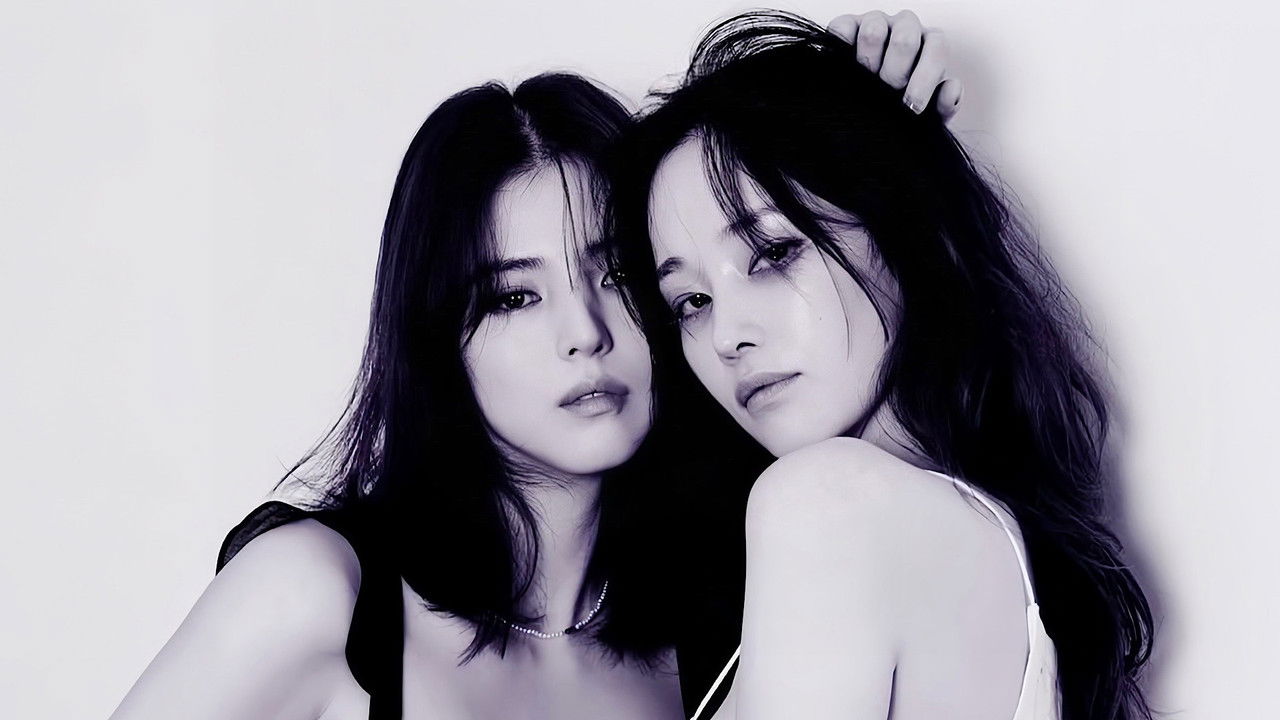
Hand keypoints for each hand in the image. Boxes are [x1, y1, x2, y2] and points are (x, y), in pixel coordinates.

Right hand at [827, 10, 961, 120]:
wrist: (862, 113)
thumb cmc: (898, 108)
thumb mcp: (924, 117)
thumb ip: (944, 107)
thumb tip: (952, 87)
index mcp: (929, 45)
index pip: (936, 48)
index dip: (925, 79)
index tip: (912, 108)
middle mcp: (905, 29)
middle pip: (905, 39)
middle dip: (895, 74)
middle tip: (886, 93)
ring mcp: (875, 24)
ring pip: (874, 31)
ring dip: (868, 62)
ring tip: (864, 81)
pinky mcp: (847, 26)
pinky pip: (843, 28)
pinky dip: (843, 48)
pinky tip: (845, 68)